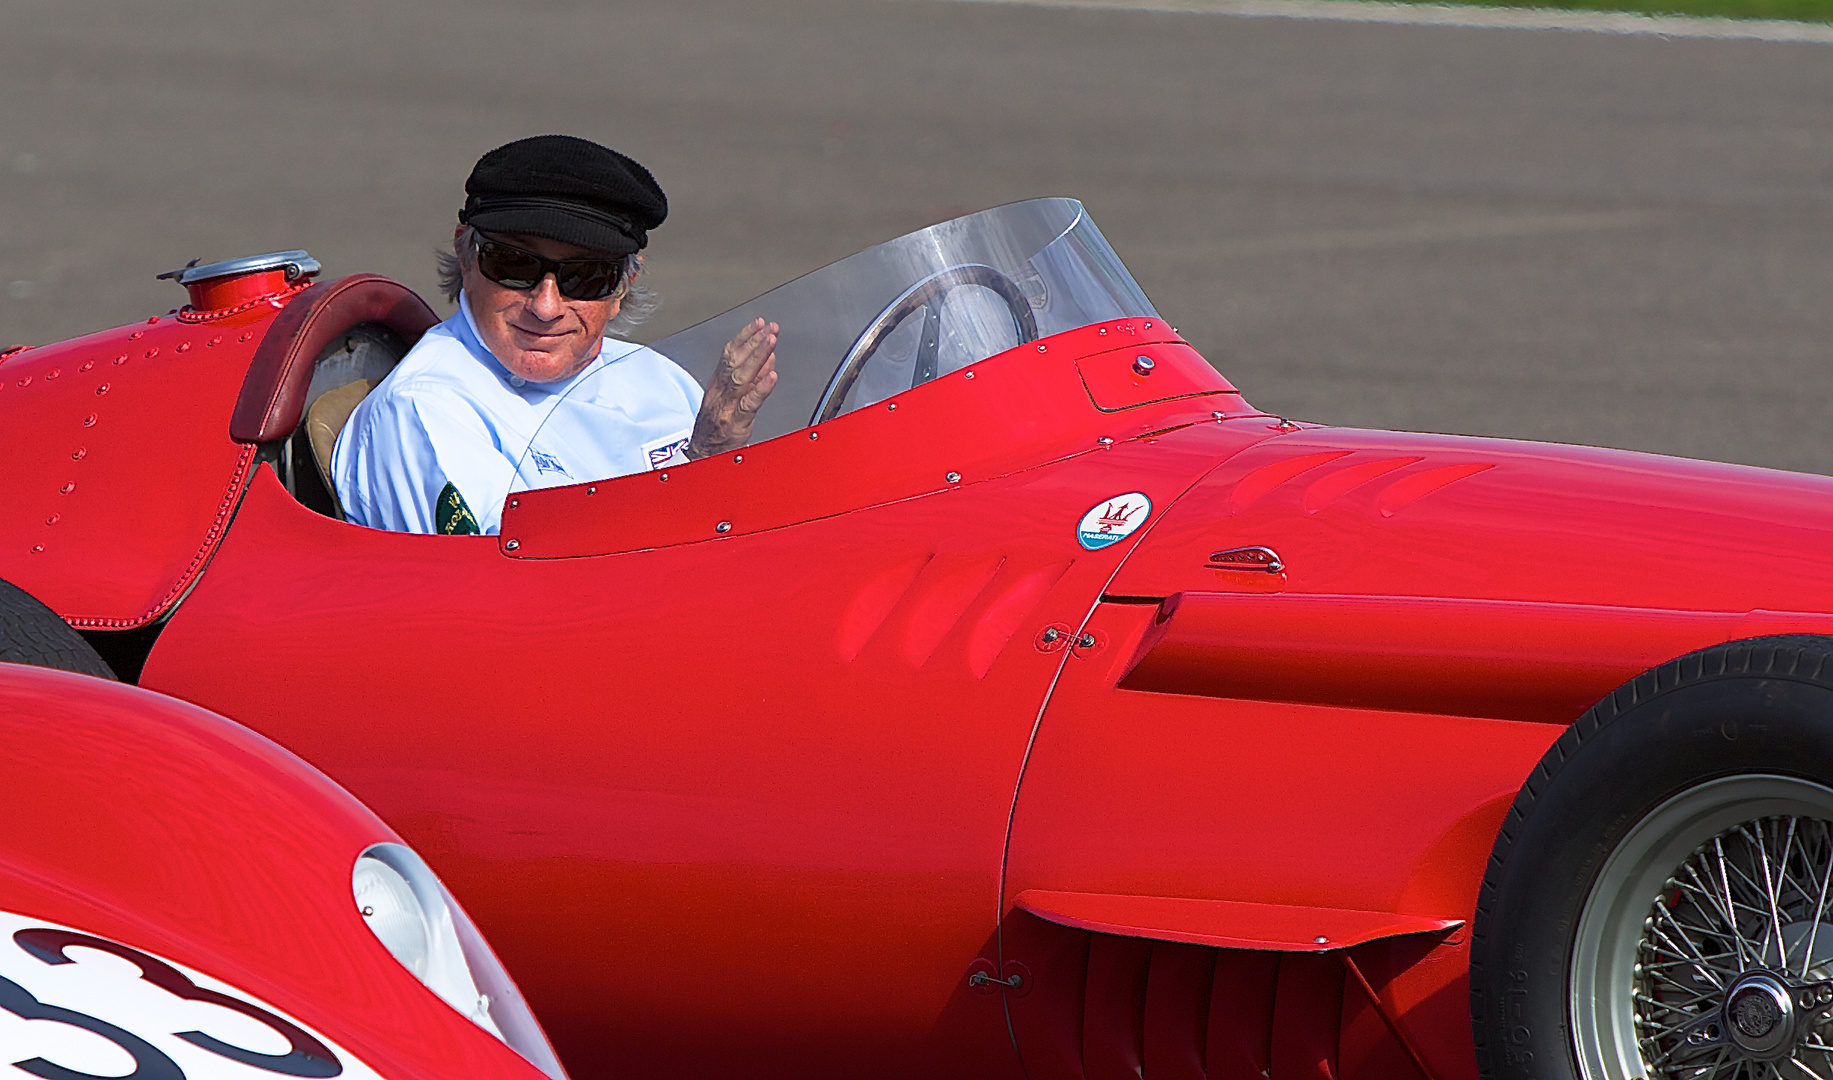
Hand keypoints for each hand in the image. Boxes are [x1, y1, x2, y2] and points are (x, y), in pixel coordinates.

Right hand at [687, 318, 778, 458]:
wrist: (703, 457)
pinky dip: (761, 388)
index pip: (729, 355)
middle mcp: (719, 393)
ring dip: (757, 356)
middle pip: (734, 362)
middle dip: (753, 342)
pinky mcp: (735, 423)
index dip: (744, 337)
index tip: (758, 323)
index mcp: (717, 384)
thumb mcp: (730, 399)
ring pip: (740, 378)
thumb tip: (767, 357)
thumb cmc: (717, 428)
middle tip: (770, 328)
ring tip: (771, 342)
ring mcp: (726, 407)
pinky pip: (749, 403)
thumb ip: (751, 379)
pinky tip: (772, 375)